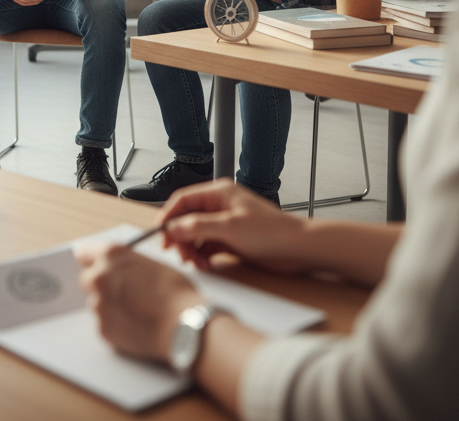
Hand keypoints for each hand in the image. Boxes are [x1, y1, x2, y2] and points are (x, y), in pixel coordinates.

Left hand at [77, 242, 203, 360]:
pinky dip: (115, 324)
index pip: (84, 253)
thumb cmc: (175, 292)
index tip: (96, 266)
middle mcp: (99, 276)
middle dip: (100, 285)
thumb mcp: (151, 263)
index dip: (93, 261)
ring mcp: (98, 304)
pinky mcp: (102, 328)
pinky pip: (104, 323)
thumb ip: (127, 264)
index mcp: (110, 255)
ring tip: (134, 311)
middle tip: (119, 292)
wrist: (184, 325)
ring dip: (108, 306)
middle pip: (86, 279)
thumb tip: (121, 269)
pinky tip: (135, 324)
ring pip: (96, 303)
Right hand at [159, 179, 307, 272]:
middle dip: (181, 237)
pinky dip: (203, 256)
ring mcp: (224, 223)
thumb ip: (198, 226)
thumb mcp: (230, 227)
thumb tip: (172, 228)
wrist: (299, 250)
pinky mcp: (230, 240)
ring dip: (192, 249)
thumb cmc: (272, 231)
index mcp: (218, 193)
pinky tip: (206, 265)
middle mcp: (219, 206)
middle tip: (179, 254)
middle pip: (187, 219)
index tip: (159, 234)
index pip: (183, 200)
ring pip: (195, 235)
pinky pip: (207, 246)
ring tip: (197, 263)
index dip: (168, 216)